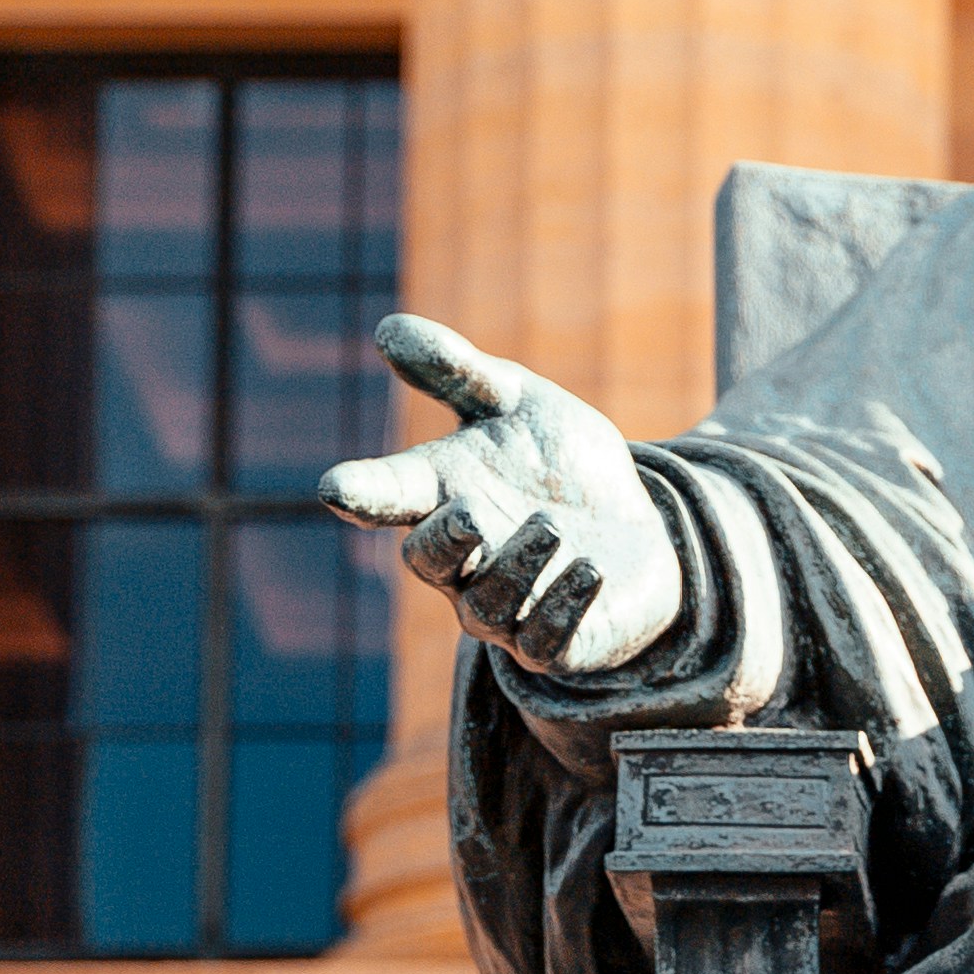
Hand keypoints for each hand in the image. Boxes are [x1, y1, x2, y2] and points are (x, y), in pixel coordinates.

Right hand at [321, 314, 683, 677]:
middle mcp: (462, 559)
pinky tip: (591, 569)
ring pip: (485, 605)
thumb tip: (387, 329)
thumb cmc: (558, 464)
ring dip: (518, 566)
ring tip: (553, 526)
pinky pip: (544, 642)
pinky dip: (563, 605)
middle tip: (472, 512)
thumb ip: (458, 371)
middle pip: (426, 559)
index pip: (388, 494)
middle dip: (443, 539)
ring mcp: (504, 608)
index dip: (363, 491)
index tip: (336, 485)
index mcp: (442, 494)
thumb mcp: (519, 403)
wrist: (637, 524)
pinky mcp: (553, 645)